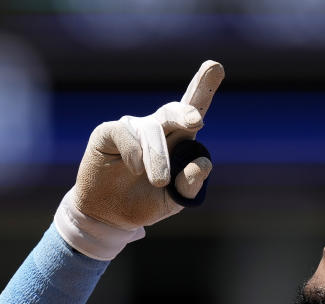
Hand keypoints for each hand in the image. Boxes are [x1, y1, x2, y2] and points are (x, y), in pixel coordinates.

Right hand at [73, 60, 224, 229]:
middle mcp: (157, 128)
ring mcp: (133, 128)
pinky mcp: (109, 132)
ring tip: (160, 181)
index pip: (193, 112)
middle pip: (175, 111)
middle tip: (197, 121)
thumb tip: (202, 163)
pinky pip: (126, 134)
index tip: (216, 66)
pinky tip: (135, 169)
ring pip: (153, 130)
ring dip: (158, 157)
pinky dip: (134, 153)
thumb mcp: (173, 200)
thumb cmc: (146, 202)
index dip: (204, 88)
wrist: (109, 216)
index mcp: (177, 140)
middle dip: (186, 111)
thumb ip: (190, 186)